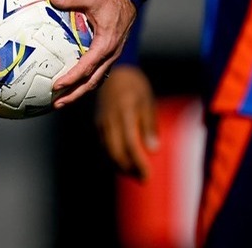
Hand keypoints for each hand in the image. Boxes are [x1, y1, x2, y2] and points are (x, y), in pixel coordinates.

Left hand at [48, 0, 135, 107]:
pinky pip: (98, 73)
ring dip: (80, 92)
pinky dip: (86, 82)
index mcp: (105, 44)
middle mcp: (110, 54)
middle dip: (74, 95)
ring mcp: (111, 56)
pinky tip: (74, 84)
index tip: (56, 86)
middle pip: (92, 82)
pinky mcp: (110, 54)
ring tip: (62, 100)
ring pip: (96, 80)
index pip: (86, 67)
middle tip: (57, 104)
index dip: (71, 78)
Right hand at [95, 65, 158, 179]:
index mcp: (125, 112)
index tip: (147, 175)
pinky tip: (122, 163)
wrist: (115, 73)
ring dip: (120, 165)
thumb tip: (153, 149)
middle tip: (142, 178)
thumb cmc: (136, 87)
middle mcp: (110, 119)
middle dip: (128, 168)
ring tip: (134, 174)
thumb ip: (149, 124)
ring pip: (108, 150)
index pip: (130, 143)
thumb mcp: (147, 101)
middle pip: (116, 151)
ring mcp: (102, 122)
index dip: (138, 162)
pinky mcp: (98, 124)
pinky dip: (112, 157)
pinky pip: (104, 145)